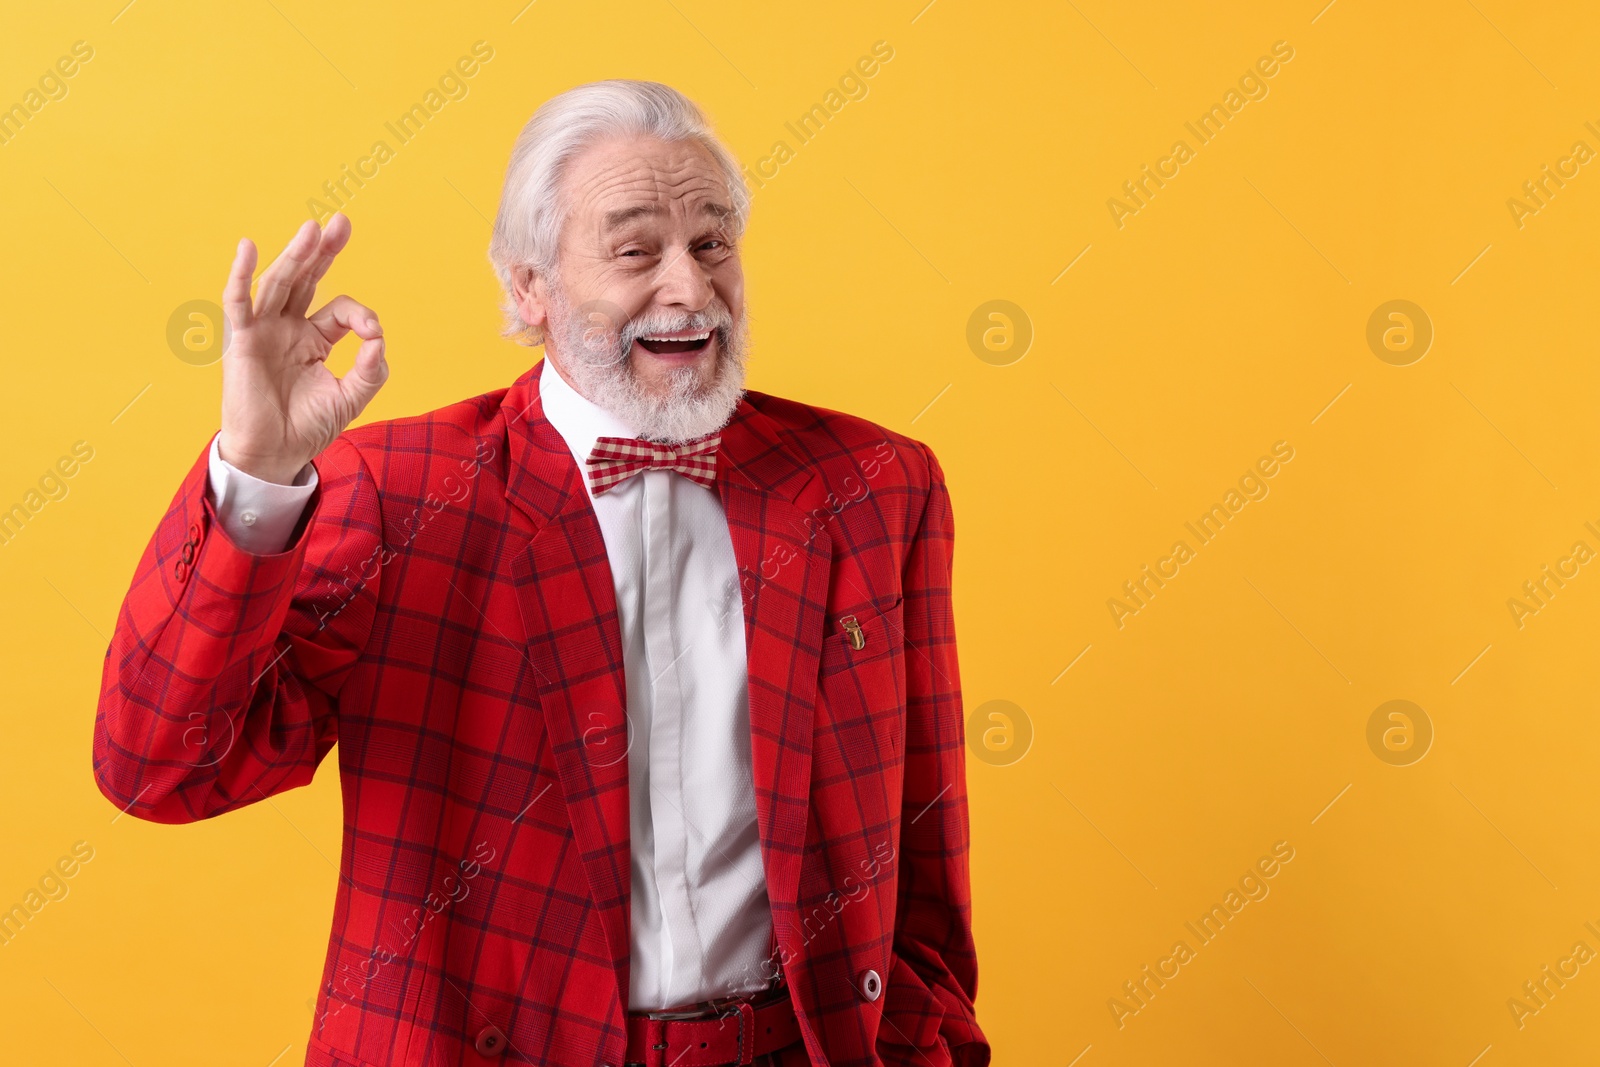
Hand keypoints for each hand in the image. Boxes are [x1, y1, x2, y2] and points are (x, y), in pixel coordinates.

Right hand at [217, 213, 387, 483]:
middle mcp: (288, 328)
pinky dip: (241, 276)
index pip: (341, 309)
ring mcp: (264, 331)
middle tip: (341, 222)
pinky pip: (238, 303)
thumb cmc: (308, 426)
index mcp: (314, 337)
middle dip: (323, 251)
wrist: (275, 455)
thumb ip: (370, 368)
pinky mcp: (242, 342)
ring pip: (279, 284)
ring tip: (312, 228)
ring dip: (295, 255)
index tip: (373, 335)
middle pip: (306, 279)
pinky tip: (248, 248)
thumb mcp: (351, 397)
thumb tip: (378, 338)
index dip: (361, 316)